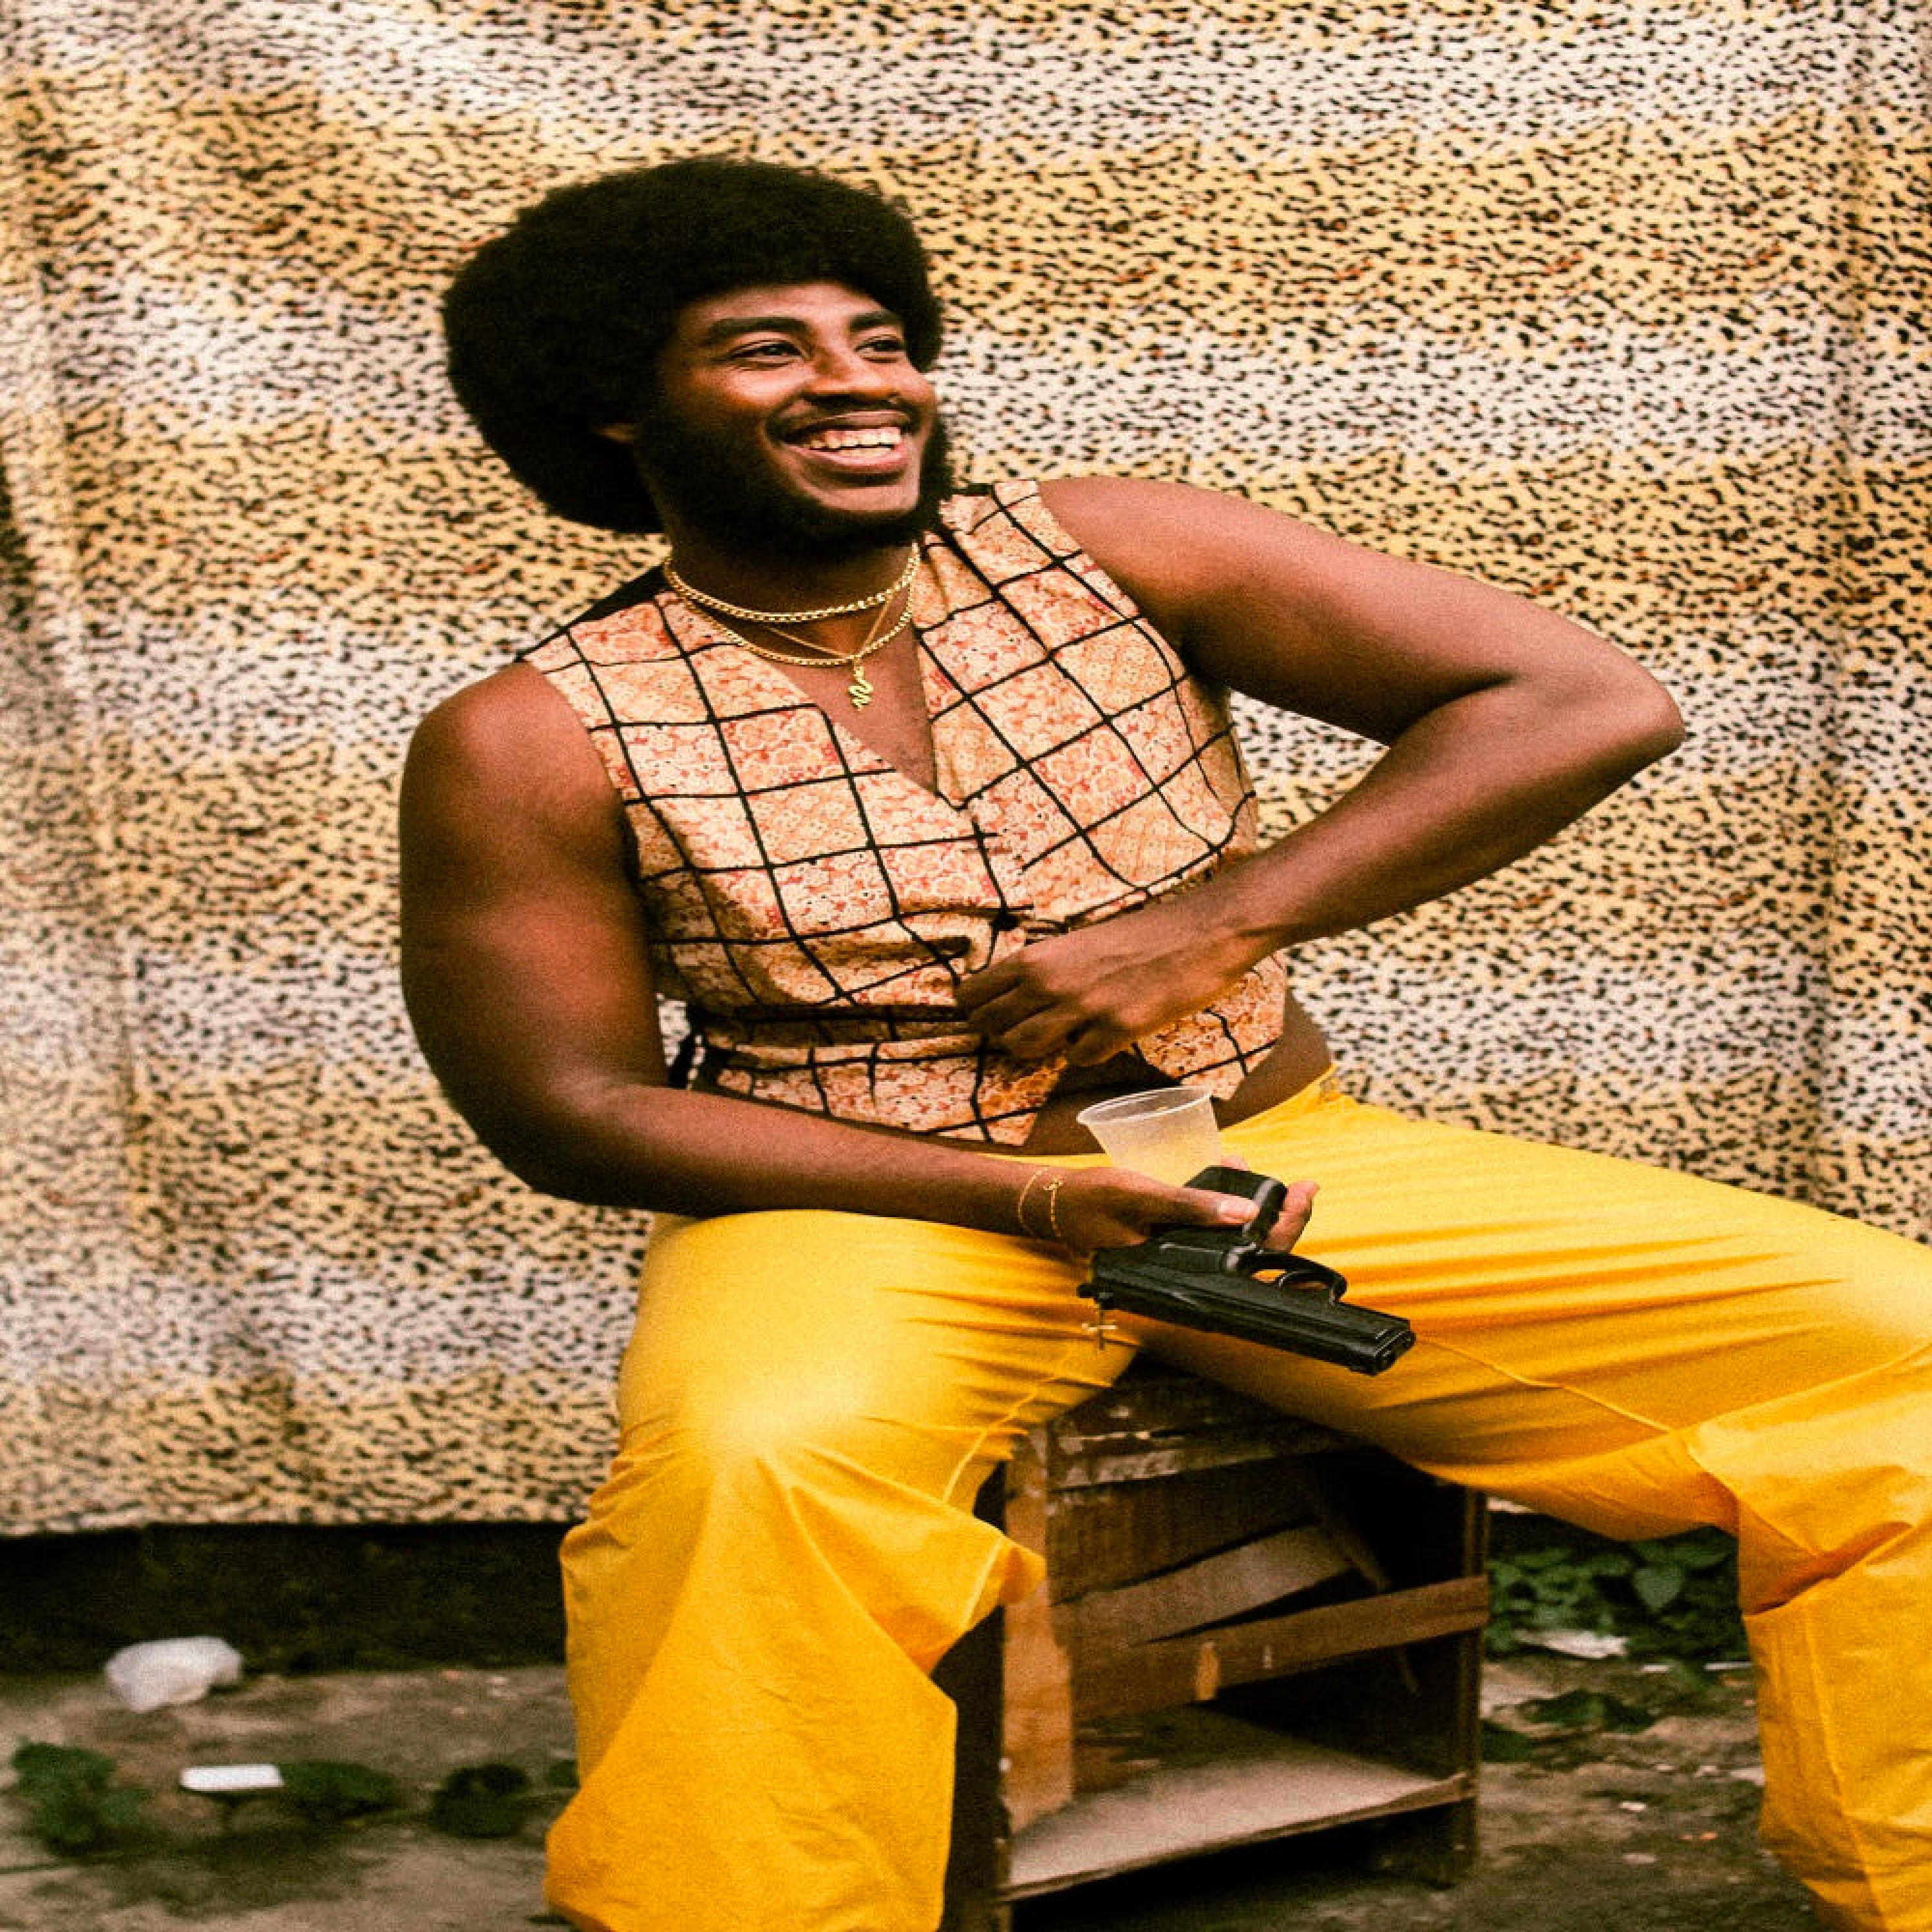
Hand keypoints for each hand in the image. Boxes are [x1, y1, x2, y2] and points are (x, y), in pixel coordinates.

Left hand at [958, 896, 1261, 1064]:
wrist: (1200, 933)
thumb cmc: (1141, 933)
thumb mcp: (1078, 941)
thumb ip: (1045, 967)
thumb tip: (1013, 998)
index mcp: (1037, 956)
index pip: (973, 995)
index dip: (975, 1010)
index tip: (989, 1014)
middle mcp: (1051, 983)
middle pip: (992, 1027)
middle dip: (1002, 1033)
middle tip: (1024, 1029)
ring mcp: (1082, 1008)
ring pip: (1025, 1047)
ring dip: (1038, 1048)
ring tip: (1060, 1035)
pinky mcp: (1116, 1030)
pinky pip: (1078, 1059)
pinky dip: (1086, 1052)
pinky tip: (1103, 1036)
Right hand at [1035, 1168, 1317, 1258]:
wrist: (1054, 1205)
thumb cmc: (1092, 1200)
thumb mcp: (1140, 1196)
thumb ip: (1190, 1207)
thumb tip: (1246, 1215)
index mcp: (1179, 1273)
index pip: (1249, 1261)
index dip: (1286, 1229)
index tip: (1306, 1192)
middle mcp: (1185, 1273)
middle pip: (1250, 1254)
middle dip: (1281, 1218)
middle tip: (1304, 1186)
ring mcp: (1182, 1259)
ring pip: (1234, 1242)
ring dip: (1255, 1209)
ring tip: (1263, 1174)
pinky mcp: (1176, 1245)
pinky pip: (1214, 1231)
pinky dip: (1227, 1207)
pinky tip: (1228, 1173)